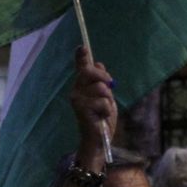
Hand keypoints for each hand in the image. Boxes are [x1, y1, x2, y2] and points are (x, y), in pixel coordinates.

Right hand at [68, 47, 116, 166]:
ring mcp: (77, 100)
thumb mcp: (105, 96)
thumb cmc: (101, 118)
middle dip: (103, 77)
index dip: (82, 57)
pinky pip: (103, 102)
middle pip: (90, 72)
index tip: (82, 47)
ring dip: (107, 99)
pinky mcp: (81, 109)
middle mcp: (76, 90)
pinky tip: (101, 117)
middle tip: (110, 86)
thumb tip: (98, 63)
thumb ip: (101, 81)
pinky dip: (107, 110)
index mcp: (81, 85)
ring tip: (103, 109)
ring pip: (100, 87)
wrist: (98, 139)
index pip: (81, 67)